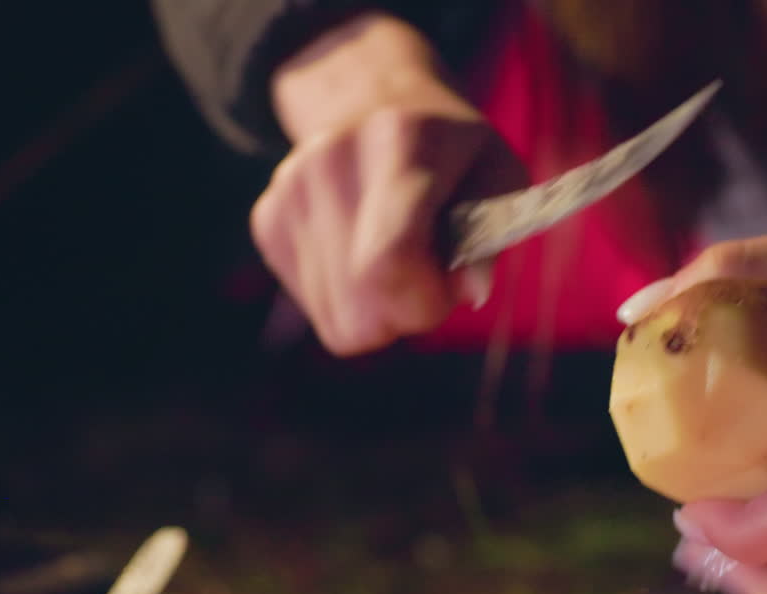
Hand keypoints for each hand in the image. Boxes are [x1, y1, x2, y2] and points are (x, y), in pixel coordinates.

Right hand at [250, 14, 525, 355]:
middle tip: (430, 277)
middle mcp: (331, 160)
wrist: (374, 101)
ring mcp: (290, 189)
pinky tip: (364, 254)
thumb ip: (491, 238)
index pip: (388, 260)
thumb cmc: (453, 154)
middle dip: (406, 314)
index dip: (424, 301)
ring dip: (379, 311)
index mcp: (401, 140)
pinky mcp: (267, 218)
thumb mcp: (498, 179)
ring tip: (398, 259)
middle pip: (361, 307)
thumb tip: (470, 291)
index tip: (449, 289)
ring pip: (338, 319)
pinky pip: (317, 309)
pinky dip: (350, 300)